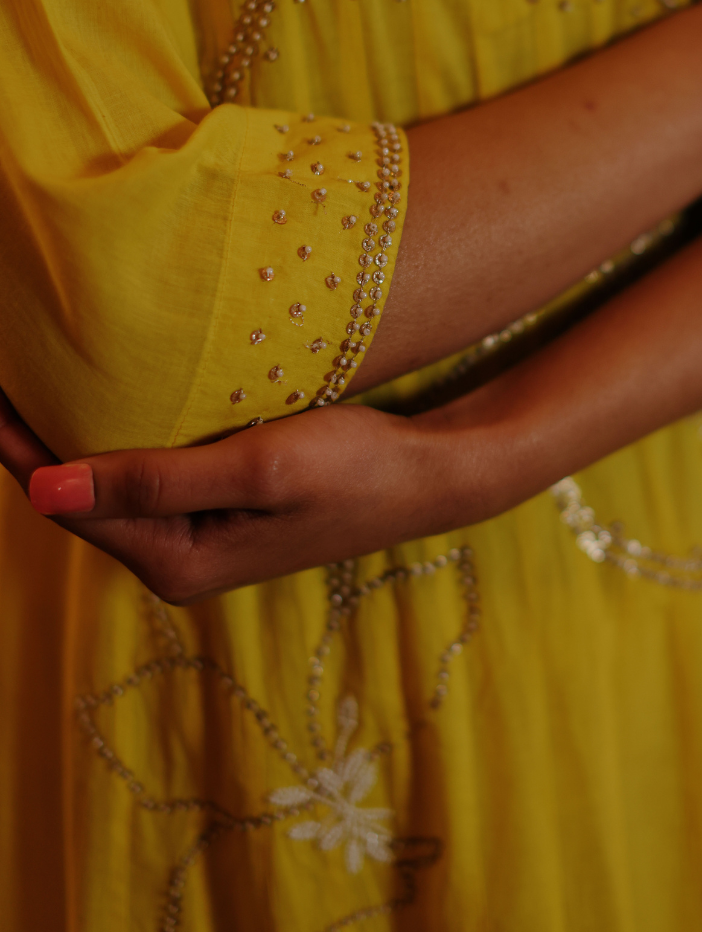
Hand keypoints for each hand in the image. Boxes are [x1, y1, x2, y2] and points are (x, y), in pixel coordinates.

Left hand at [0, 391, 478, 603]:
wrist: (430, 474)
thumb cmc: (354, 468)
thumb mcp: (254, 468)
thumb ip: (152, 480)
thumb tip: (45, 489)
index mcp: (176, 560)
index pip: (68, 500)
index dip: (16, 443)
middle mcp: (176, 558)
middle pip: (79, 495)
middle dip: (34, 437)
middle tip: (4, 370)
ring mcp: (197, 535)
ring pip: (109, 482)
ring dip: (73, 433)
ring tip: (34, 374)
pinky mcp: (218, 508)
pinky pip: (145, 472)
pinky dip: (118, 434)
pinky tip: (106, 395)